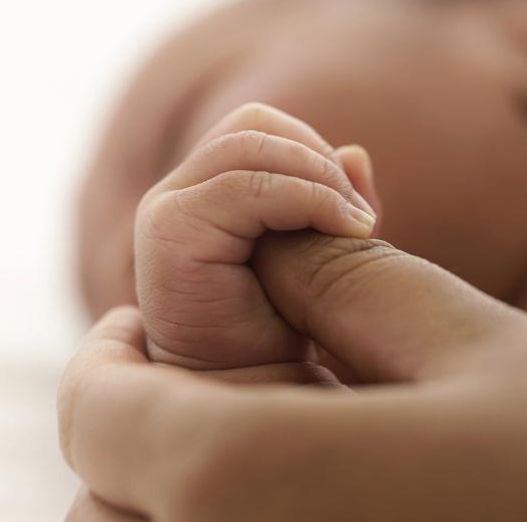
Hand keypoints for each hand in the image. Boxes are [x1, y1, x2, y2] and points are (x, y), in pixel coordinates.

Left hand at [60, 233, 526, 520]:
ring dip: (168, 508)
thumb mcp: (479, 351)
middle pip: (104, 499)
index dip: (113, 355)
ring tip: (265, 470)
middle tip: (223, 396)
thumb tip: (265, 242)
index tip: (151, 328)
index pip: (94, 410)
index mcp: (242, 481)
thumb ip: (344, 279)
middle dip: (141, 437)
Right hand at [134, 103, 378, 369]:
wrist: (242, 401)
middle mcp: (176, 195)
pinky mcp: (167, 232)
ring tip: (358, 226)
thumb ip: (333, 205)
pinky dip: (307, 198)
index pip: (261, 129)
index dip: (314, 151)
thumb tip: (356, 152)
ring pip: (249, 145)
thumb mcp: (320, 258)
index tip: (357, 210)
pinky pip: (243, 185)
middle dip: (318, 159)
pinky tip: (348, 231)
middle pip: (252, 125)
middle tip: (360, 217)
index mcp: (204, 194)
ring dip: (318, 178)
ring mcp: (165, 210)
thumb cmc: (277, 340)